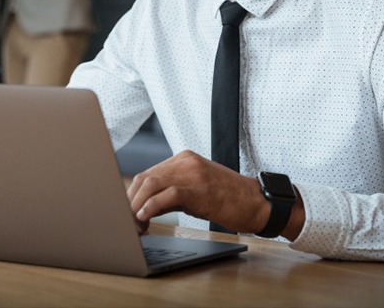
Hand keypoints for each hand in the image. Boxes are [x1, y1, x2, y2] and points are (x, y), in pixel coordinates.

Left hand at [126, 150, 267, 234]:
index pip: (148, 173)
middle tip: (125, 222)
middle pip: (144, 178)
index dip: (132, 195)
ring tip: (133, 224)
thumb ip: (172, 192)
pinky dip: (151, 207)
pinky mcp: (199, 189)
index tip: (126, 213)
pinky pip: (167, 195)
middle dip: (130, 201)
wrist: (259, 203)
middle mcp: (186, 161)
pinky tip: (144, 219)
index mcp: (184, 159)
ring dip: (136, 206)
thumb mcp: (197, 190)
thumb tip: (144, 208)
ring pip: (151, 184)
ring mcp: (193, 173)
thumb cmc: (230, 200)